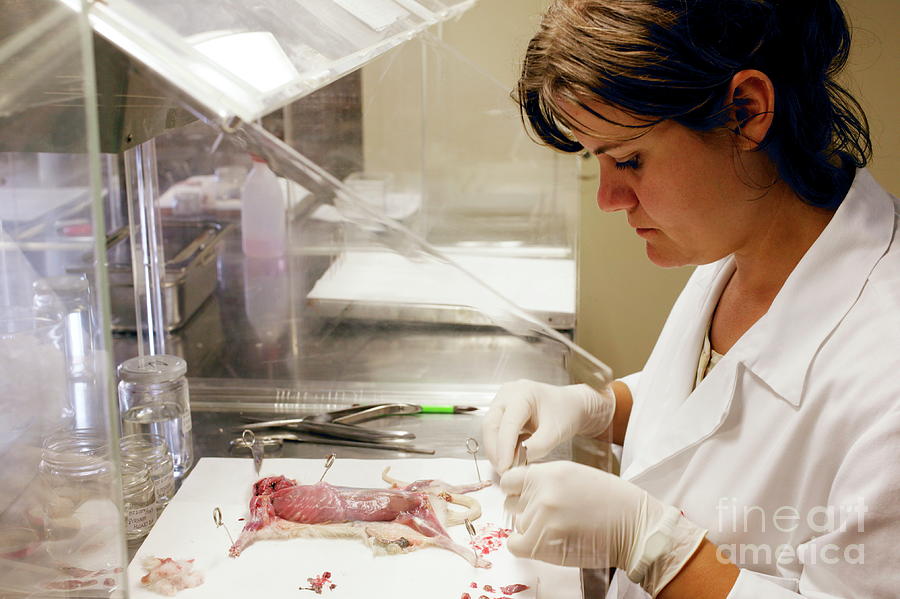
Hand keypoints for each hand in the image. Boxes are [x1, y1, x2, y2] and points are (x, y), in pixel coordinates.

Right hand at [482, 380, 614, 472]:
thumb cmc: (566, 413)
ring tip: (506, 466)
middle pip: (491, 424)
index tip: (505, 468)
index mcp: (522, 393)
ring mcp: (503, 401)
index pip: (508, 423)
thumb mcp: (555, 433)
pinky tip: (509, 457)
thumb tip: (516, 463)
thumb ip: (537, 447)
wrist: (571, 405)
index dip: (504, 447)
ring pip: (490, 428)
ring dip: (495, 449)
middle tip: (503, 470)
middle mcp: (508, 394)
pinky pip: (495, 429)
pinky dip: (499, 445)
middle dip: (495, 450)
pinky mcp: (502, 410)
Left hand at [501, 461, 706, 596]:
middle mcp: (542, 491)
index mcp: (550, 471)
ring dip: (533, 530)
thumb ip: (547, 480)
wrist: (635, 526)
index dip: (515, 491)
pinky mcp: (543, 541)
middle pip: (512, 504)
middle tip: (551, 517)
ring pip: (519, 525)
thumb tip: (520, 491)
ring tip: (561, 529)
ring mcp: (542, 516)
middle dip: (526, 511)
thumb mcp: (576, 476)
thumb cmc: (612, 502)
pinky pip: (516, 544)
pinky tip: (545, 544)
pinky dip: (525, 546)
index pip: (509, 480)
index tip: (522, 498)